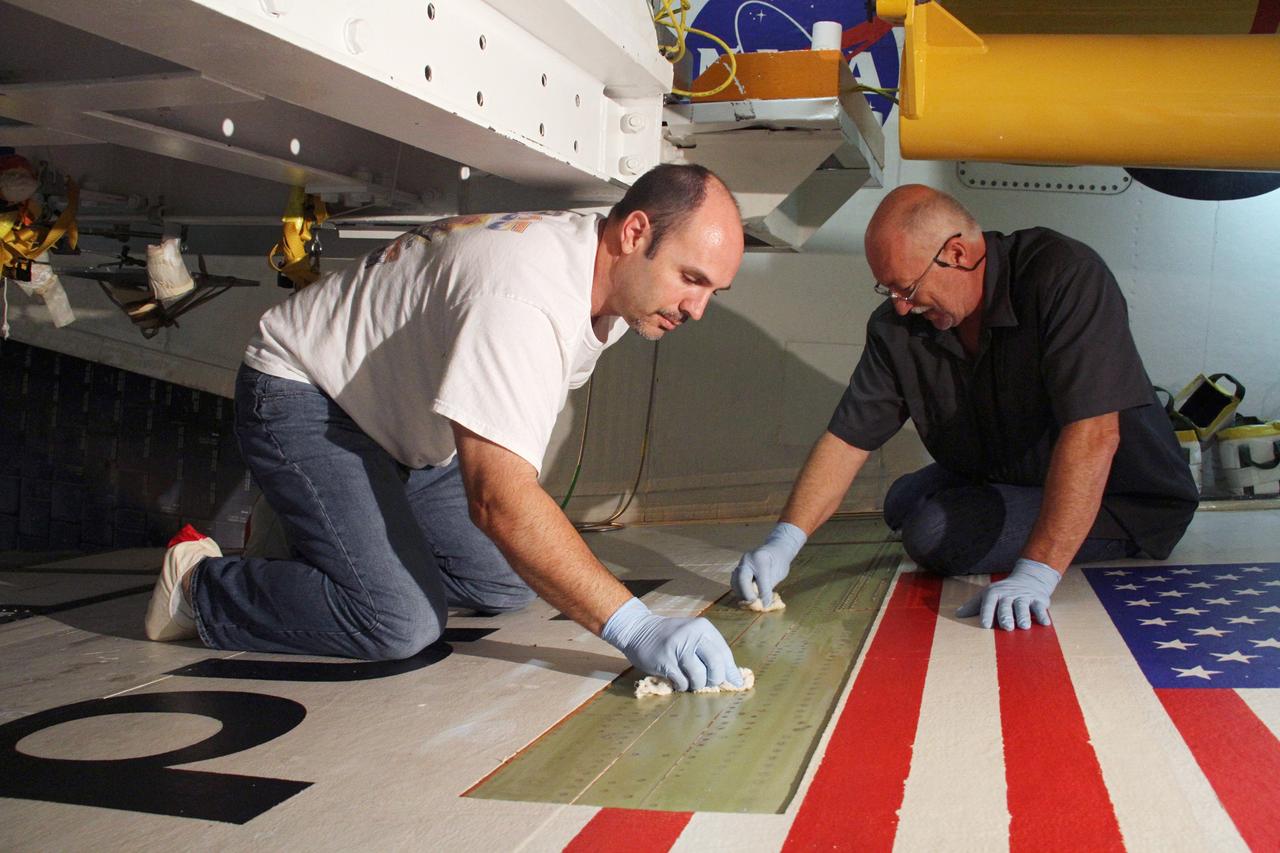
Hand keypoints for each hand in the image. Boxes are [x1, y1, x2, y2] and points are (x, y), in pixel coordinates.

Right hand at [601, 597, 741, 691]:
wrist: (638, 630)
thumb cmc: (671, 636)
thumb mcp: (693, 636)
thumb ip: (712, 652)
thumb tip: (734, 678)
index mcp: (703, 628)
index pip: (724, 654)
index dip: (730, 671)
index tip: (735, 683)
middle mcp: (692, 635)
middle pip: (715, 666)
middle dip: (714, 680)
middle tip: (706, 682)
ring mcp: (677, 647)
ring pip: (699, 677)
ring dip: (696, 685)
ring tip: (689, 680)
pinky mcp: (664, 661)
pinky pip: (682, 682)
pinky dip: (682, 686)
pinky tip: (677, 680)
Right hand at [731, 522, 806, 607]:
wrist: (775, 549)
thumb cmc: (780, 561)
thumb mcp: (779, 573)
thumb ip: (768, 587)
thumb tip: (763, 604)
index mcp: (760, 558)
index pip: (760, 579)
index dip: (762, 593)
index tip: (765, 605)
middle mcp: (747, 560)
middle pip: (741, 579)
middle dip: (747, 594)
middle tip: (754, 605)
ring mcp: (741, 563)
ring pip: (735, 581)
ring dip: (741, 594)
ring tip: (751, 602)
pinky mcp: (738, 569)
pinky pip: (735, 582)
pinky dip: (740, 591)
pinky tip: (747, 597)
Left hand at [956, 558, 1060, 629]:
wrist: (1028, 579)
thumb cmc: (1003, 593)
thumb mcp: (987, 595)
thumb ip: (973, 606)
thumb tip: (957, 615)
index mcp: (994, 594)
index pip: (989, 604)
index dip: (987, 614)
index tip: (985, 626)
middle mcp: (1009, 595)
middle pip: (1006, 606)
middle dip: (1006, 616)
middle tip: (1007, 627)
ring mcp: (1024, 597)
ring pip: (1023, 606)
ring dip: (1024, 616)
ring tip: (1024, 626)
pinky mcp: (1039, 600)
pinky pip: (1040, 607)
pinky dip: (1043, 615)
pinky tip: (1045, 623)